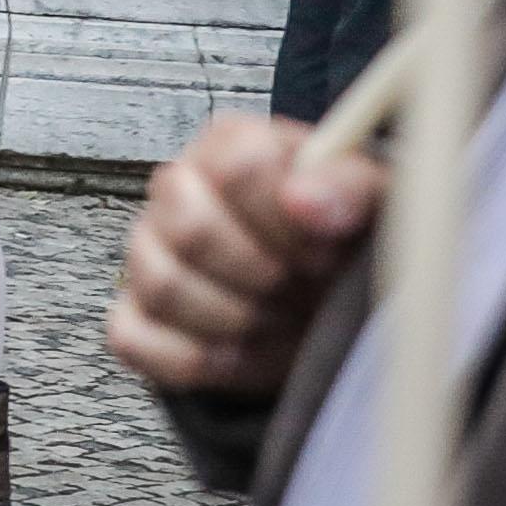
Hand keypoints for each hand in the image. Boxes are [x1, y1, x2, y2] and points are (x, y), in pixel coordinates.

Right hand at [103, 112, 379, 398]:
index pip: (239, 168)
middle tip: (304, 290)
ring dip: (239, 321)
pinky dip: (199, 361)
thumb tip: (303, 199)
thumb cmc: (344, 243)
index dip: (288, 222)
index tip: (325, 251)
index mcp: (230, 144)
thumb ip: (348, 187)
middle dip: (263, 276)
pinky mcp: (134, 316)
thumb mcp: (372, 202)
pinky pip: (137, 341)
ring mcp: (146, 253)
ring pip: (164, 287)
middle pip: (191, 229)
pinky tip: (248, 353)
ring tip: (284, 322)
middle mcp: (176, 189)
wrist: (329, 299)